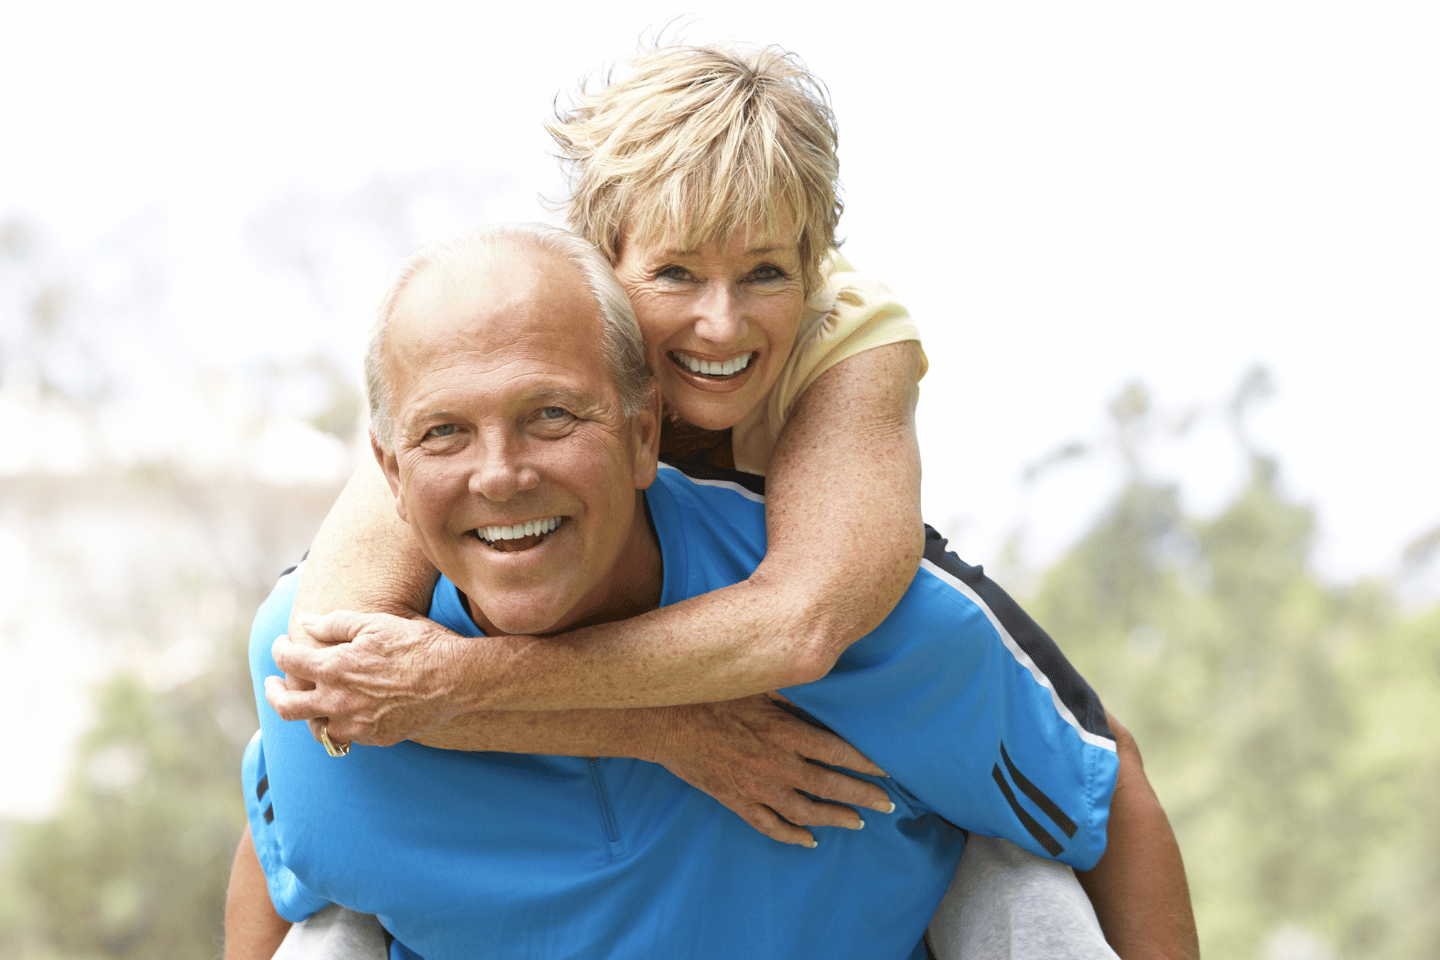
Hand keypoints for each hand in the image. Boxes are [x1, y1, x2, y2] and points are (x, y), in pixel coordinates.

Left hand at [265, 610, 471, 746]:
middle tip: (274, 684)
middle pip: (286, 706)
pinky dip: (339, 725)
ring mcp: (356, 724)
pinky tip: (346, 714)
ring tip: (310, 703)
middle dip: (273, 692)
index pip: (289, 661)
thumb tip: (305, 623)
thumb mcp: (376, 623)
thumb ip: (335, 623)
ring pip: (316, 728)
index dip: (279, 650)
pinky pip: (346, 737)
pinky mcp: (376, 738)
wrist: (456, 678)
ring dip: (308, 714)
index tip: (282, 645)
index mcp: (334, 668)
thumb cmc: (418, 644)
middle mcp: (338, 702)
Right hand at [655, 694, 896, 846]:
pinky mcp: (737, 801)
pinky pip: (770, 825)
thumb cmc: (710, 696)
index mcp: (785, 733)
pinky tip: (808, 841)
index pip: (838, 752)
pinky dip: (792, 836)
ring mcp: (757, 788)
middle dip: (863, 797)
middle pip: (830, 787)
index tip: (887, 770)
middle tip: (887, 805)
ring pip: (806, 812)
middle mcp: (777, 765)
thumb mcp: (756, 685)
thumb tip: (820, 683)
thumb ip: (792, 692)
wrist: (665, 722)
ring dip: (835, 819)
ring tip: (858, 824)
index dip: (866, 763)